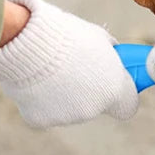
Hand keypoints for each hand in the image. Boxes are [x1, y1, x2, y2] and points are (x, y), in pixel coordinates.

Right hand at [0, 0, 138, 127]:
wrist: (26, 40)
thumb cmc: (65, 34)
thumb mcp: (98, 37)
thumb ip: (110, 52)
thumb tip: (113, 52)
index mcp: (114, 90)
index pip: (128, 106)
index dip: (121, 95)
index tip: (114, 85)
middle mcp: (92, 109)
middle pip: (96, 105)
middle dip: (88, 90)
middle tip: (74, 68)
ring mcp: (66, 117)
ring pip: (69, 108)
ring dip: (63, 93)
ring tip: (50, 68)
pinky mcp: (40, 119)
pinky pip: (45, 110)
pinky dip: (41, 99)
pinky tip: (36, 79)